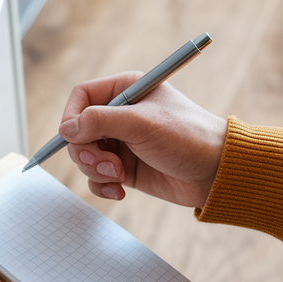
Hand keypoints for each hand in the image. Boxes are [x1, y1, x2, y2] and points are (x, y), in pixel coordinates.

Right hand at [59, 71, 225, 206]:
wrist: (217, 172)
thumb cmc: (187, 138)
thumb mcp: (141, 123)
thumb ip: (100, 122)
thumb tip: (65, 130)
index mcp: (126, 90)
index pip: (81, 97)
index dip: (71, 117)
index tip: (73, 138)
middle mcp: (121, 114)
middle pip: (79, 130)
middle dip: (86, 151)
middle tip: (105, 165)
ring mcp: (123, 142)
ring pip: (86, 156)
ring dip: (96, 170)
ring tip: (120, 177)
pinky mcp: (126, 168)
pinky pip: (98, 176)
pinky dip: (103, 185)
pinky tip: (120, 191)